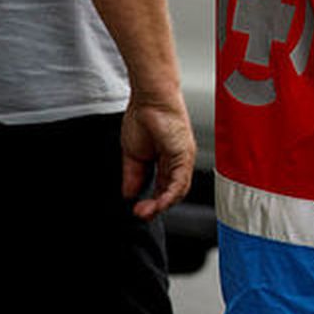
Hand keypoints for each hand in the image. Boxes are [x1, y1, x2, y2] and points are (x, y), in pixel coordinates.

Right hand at [121, 94, 195, 220]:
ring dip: (161, 204)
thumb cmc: (144, 118)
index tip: (138, 210)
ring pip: (178, 190)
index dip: (152, 202)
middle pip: (172, 192)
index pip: (164, 189)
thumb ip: (133, 175)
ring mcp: (183, 158)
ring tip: (145, 211)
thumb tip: (128, 194)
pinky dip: (170, 194)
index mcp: (167, 162)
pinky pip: (180, 180)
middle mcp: (178, 162)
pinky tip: (159, 203)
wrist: (149, 99)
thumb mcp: (133, 155)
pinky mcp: (185, 154)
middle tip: (140, 214)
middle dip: (156, 207)